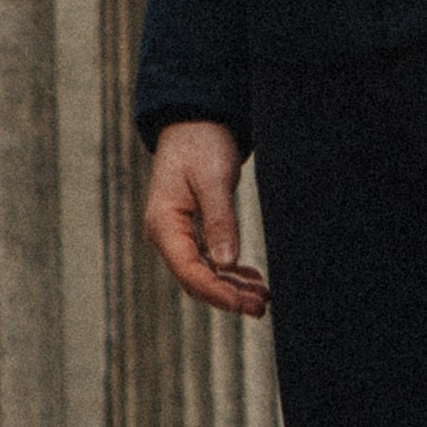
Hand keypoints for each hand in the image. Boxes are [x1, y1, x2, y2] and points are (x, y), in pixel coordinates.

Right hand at [143, 120, 269, 317]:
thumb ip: (219, 220)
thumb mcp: (213, 179)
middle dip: (227, 296)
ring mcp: (178, 233)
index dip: (217, 292)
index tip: (244, 304)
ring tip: (262, 299)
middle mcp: (166, 235)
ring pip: (204, 272)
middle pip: (195, 278)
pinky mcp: (191, 228)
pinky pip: (208, 259)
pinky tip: (251, 279)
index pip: (189, 271)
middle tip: (262, 306)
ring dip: (231, 287)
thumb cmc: (200, 144)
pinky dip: (229, 271)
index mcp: (164, 224)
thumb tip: (226, 264)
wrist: (193, 120)